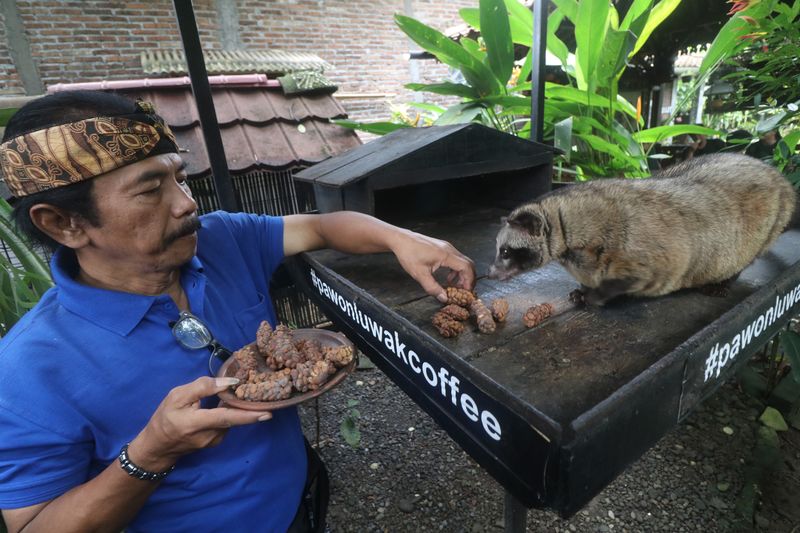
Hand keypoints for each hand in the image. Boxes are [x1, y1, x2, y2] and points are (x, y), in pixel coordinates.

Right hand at [127, 377, 270, 470]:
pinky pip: (227, 424)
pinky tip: (228, 404)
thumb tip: (228, 383)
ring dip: (238, 408)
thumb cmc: (165, 418)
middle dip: (251, 409)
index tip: (266, 413)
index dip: (246, 415)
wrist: (157, 447)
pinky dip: (231, 414)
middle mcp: (208, 436)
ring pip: (231, 421)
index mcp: (195, 423)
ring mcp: (213, 442)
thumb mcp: (177, 396)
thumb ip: (202, 387)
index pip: (226, 418)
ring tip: (242, 394)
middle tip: (266, 397)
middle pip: (234, 419)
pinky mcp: (215, 442)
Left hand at [391, 230, 474, 302]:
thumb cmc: (409, 254)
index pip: (466, 267)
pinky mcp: (443, 248)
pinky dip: (456, 270)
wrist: (401, 240)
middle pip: (468, 264)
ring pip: (462, 261)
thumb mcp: (419, 274)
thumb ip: (432, 287)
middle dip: (469, 279)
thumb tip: (444, 298)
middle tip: (465, 291)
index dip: (469, 280)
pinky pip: (455, 259)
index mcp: (446, 255)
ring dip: (462, 275)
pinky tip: (448, 278)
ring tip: (456, 287)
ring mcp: (447, 247)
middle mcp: (449, 249)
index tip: (466, 291)